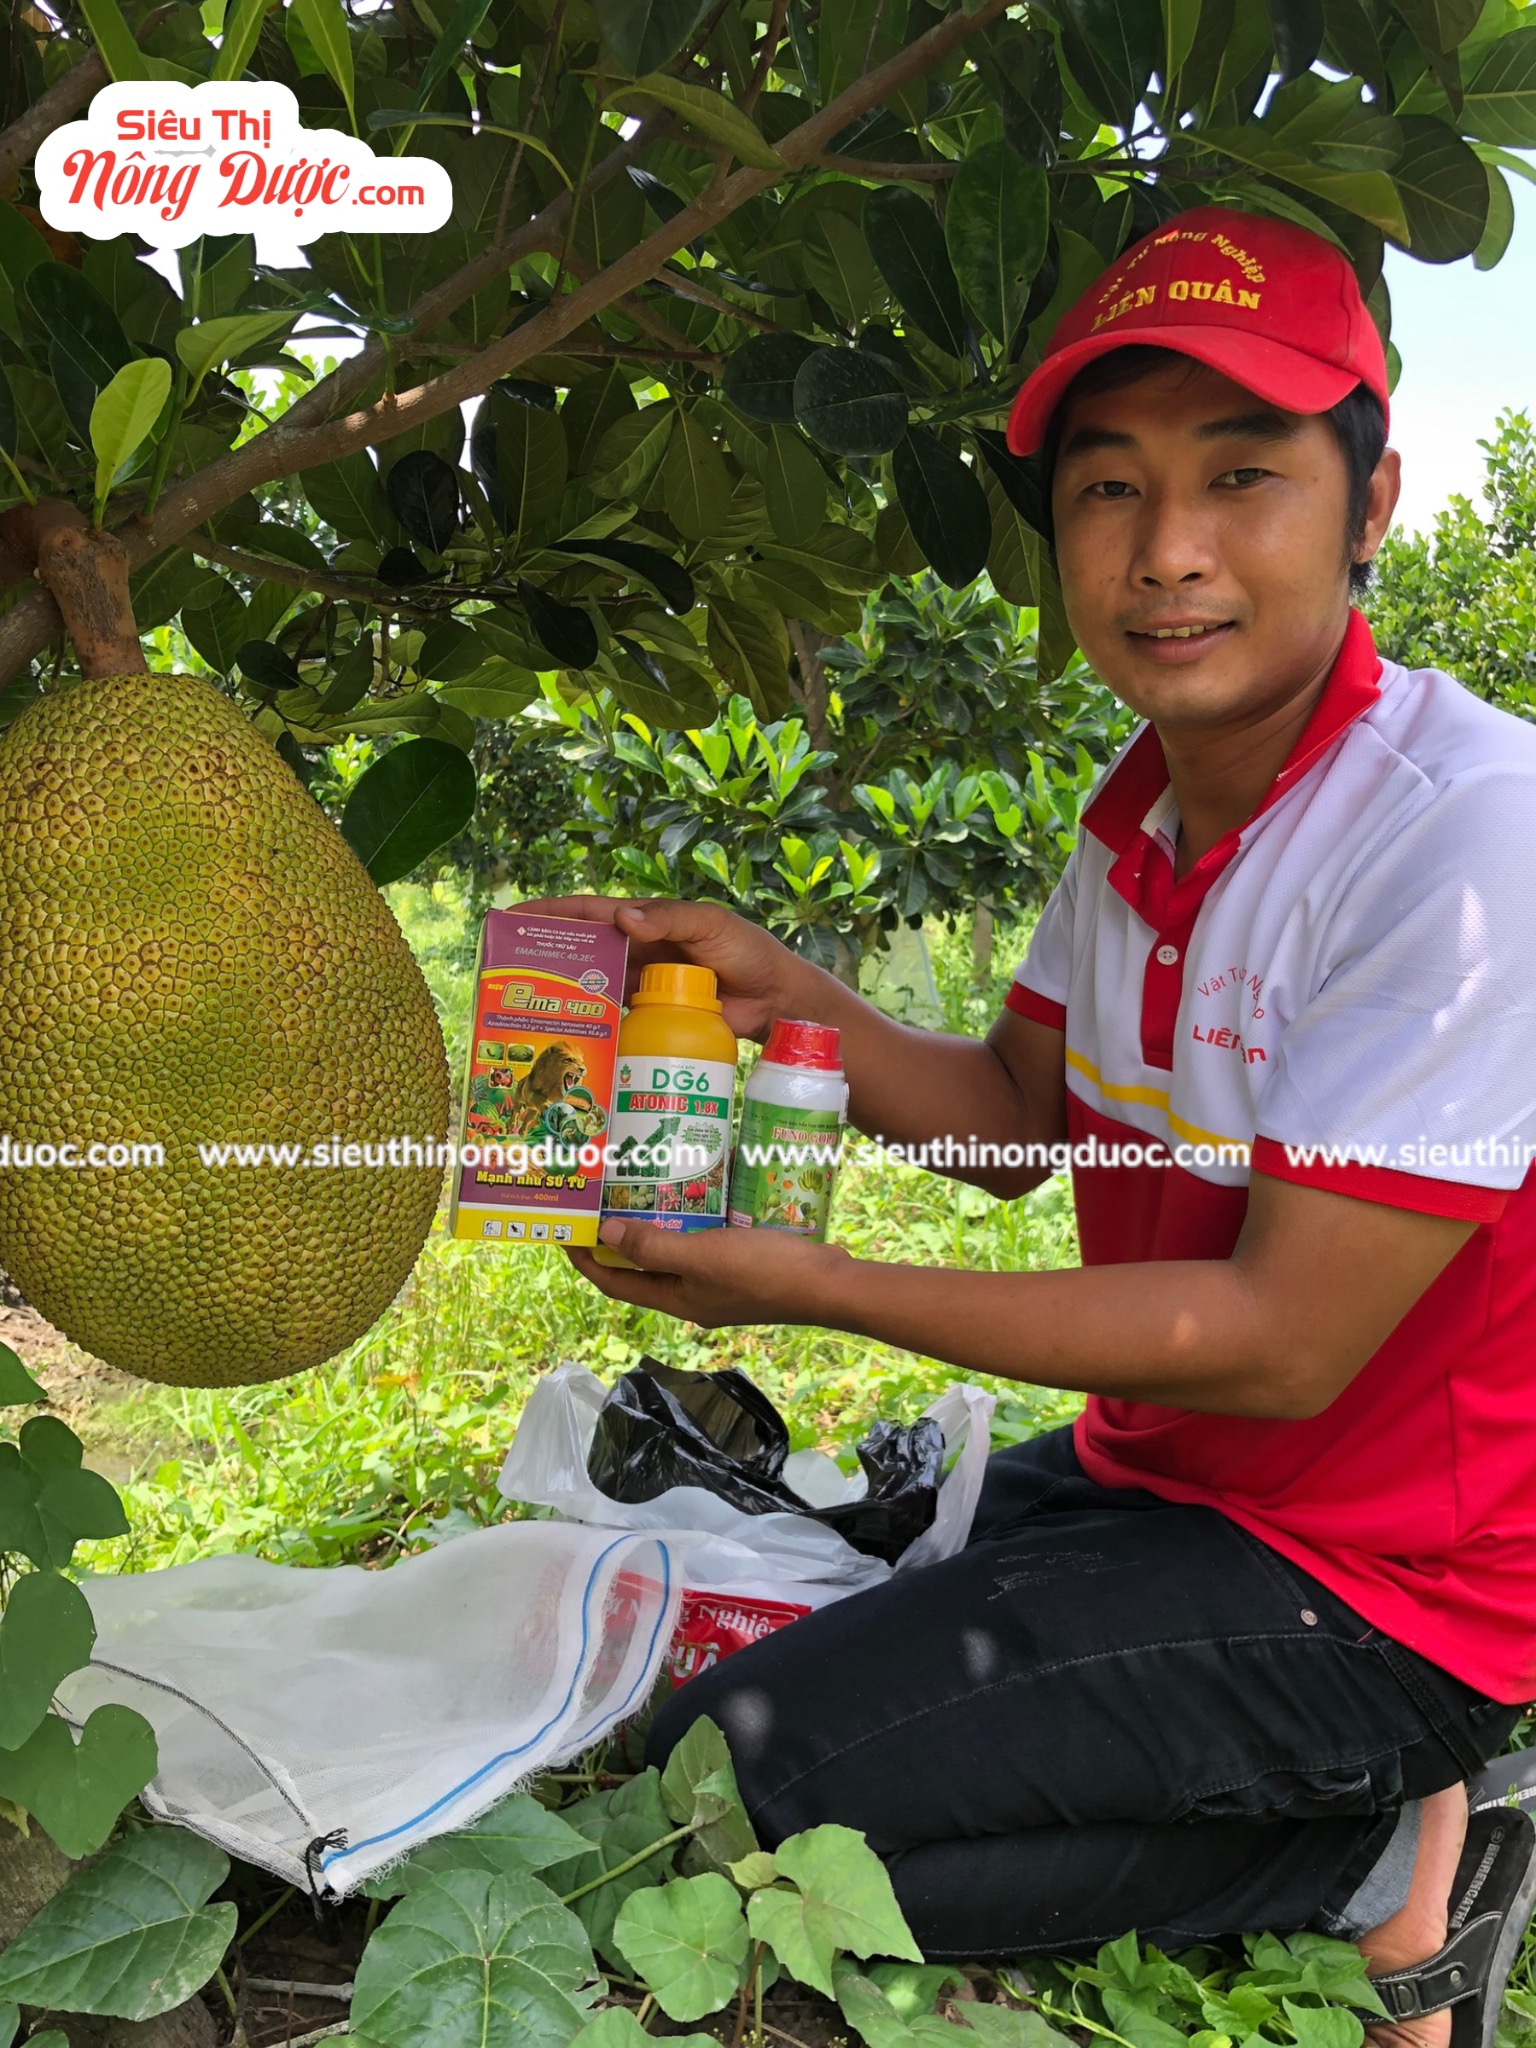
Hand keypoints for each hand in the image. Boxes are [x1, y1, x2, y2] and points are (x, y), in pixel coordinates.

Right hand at [512, 894, 804, 1041]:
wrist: (776, 1000)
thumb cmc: (747, 951)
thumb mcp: (710, 925)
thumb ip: (669, 918)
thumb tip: (622, 916)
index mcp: (644, 922)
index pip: (587, 914)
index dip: (548, 915)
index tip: (509, 920)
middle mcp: (635, 953)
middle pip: (582, 955)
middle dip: (546, 961)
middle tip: (508, 976)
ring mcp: (641, 988)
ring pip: (594, 991)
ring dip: (565, 999)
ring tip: (529, 1013)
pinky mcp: (651, 1019)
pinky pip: (616, 1022)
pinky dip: (595, 1028)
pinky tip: (572, 1041)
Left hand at [567, 1219, 854, 1328]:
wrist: (830, 1284)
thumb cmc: (766, 1272)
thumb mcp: (702, 1255)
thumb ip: (653, 1246)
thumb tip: (605, 1235)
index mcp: (677, 1299)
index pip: (615, 1282)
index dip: (586, 1259)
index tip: (566, 1229)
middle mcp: (692, 1294)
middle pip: (641, 1267)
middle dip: (616, 1236)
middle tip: (600, 1196)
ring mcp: (718, 1281)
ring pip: (672, 1252)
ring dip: (653, 1223)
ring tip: (639, 1186)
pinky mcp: (742, 1265)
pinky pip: (701, 1241)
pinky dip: (689, 1219)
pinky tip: (694, 1192)